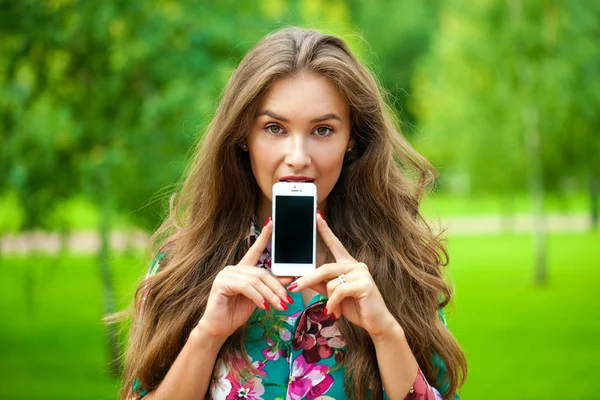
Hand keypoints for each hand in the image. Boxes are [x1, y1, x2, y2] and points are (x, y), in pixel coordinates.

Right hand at [197, 219, 293, 340]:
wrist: (219, 328)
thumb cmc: (236, 312)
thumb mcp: (259, 298)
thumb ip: (271, 286)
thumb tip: (290, 277)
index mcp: (242, 269)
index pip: (254, 250)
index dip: (264, 236)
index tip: (271, 222)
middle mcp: (233, 269)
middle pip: (262, 273)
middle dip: (277, 287)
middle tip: (289, 300)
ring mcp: (225, 275)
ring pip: (256, 281)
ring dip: (271, 295)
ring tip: (280, 306)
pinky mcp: (221, 284)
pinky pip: (246, 287)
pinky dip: (258, 298)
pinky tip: (264, 307)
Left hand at [289, 213, 397, 337]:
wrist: (376, 323)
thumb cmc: (355, 308)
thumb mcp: (333, 295)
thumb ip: (321, 285)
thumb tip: (302, 278)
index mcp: (348, 264)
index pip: (335, 244)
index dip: (325, 230)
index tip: (316, 216)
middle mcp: (356, 265)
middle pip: (325, 268)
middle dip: (307, 279)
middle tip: (293, 288)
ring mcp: (362, 273)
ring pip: (332, 282)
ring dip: (328, 299)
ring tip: (333, 309)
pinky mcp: (365, 284)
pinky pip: (339, 291)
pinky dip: (333, 303)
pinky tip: (334, 312)